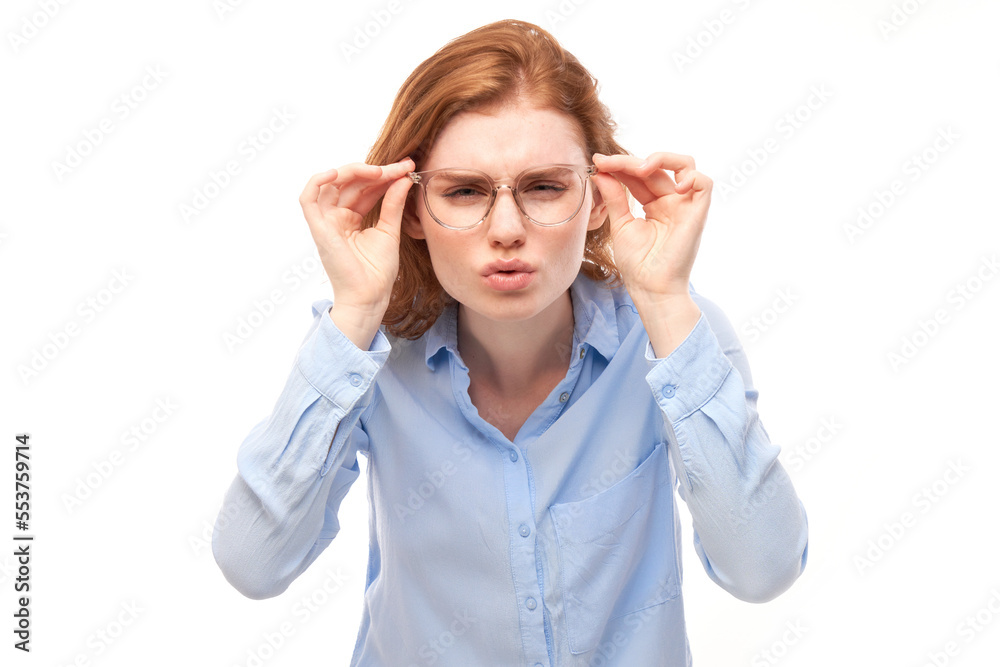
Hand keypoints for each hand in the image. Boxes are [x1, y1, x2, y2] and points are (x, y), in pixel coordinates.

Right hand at [298, 158, 413, 346]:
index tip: (407, 167)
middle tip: (401, 166)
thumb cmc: (378, 271)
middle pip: (351, 183)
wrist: (371, 296)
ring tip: (380, 171)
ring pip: (332, 184)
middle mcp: (336, 217)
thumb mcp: (390, 230)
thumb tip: (404, 178)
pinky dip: (318, 181)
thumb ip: (394, 203)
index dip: (385, 175)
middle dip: (376, 171)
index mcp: (351, 219)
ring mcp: (326, 222)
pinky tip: (337, 172)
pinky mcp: (318, 229)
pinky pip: (308, 198)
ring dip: (354, 172)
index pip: (365, 188)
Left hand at [590, 152, 711, 300]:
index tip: (597, 163)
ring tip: (638, 169)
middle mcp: (672, 201)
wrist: (650, 288)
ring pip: (684, 165)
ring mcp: (686, 206)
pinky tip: (669, 187)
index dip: (620, 165)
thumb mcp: (621, 224)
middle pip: (656, 167)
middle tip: (606, 163)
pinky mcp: (698, 214)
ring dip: (661, 159)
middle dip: (629, 161)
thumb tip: (600, 171)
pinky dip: (690, 177)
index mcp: (655, 204)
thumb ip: (614, 197)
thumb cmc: (637, 263)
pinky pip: (704, 184)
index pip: (640, 175)